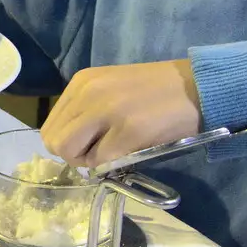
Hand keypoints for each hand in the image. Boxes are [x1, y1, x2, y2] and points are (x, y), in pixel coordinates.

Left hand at [41, 60, 202, 167]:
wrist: (196, 87)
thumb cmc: (155, 91)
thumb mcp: (110, 89)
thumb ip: (86, 110)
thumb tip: (71, 143)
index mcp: (81, 82)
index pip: (50, 126)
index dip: (66, 143)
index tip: (88, 145)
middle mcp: (88, 93)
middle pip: (55, 142)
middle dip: (74, 155)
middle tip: (100, 153)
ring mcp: (107, 110)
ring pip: (71, 152)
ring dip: (90, 161)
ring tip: (114, 152)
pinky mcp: (128, 130)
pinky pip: (102, 160)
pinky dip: (112, 163)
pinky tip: (130, 150)